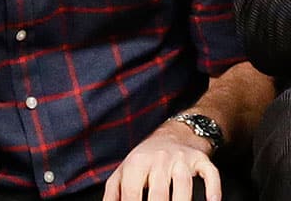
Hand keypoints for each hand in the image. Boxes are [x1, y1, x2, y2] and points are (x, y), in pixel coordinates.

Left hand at [102, 121, 220, 200]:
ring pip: (184, 185)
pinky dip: (213, 190)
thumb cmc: (146, 159)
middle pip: (159, 192)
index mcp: (136, 163)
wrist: (174, 134)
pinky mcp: (201, 160)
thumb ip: (114, 192)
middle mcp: (159, 160)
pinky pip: (210, 174)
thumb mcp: (125, 170)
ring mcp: (182, 160)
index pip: (132, 192)